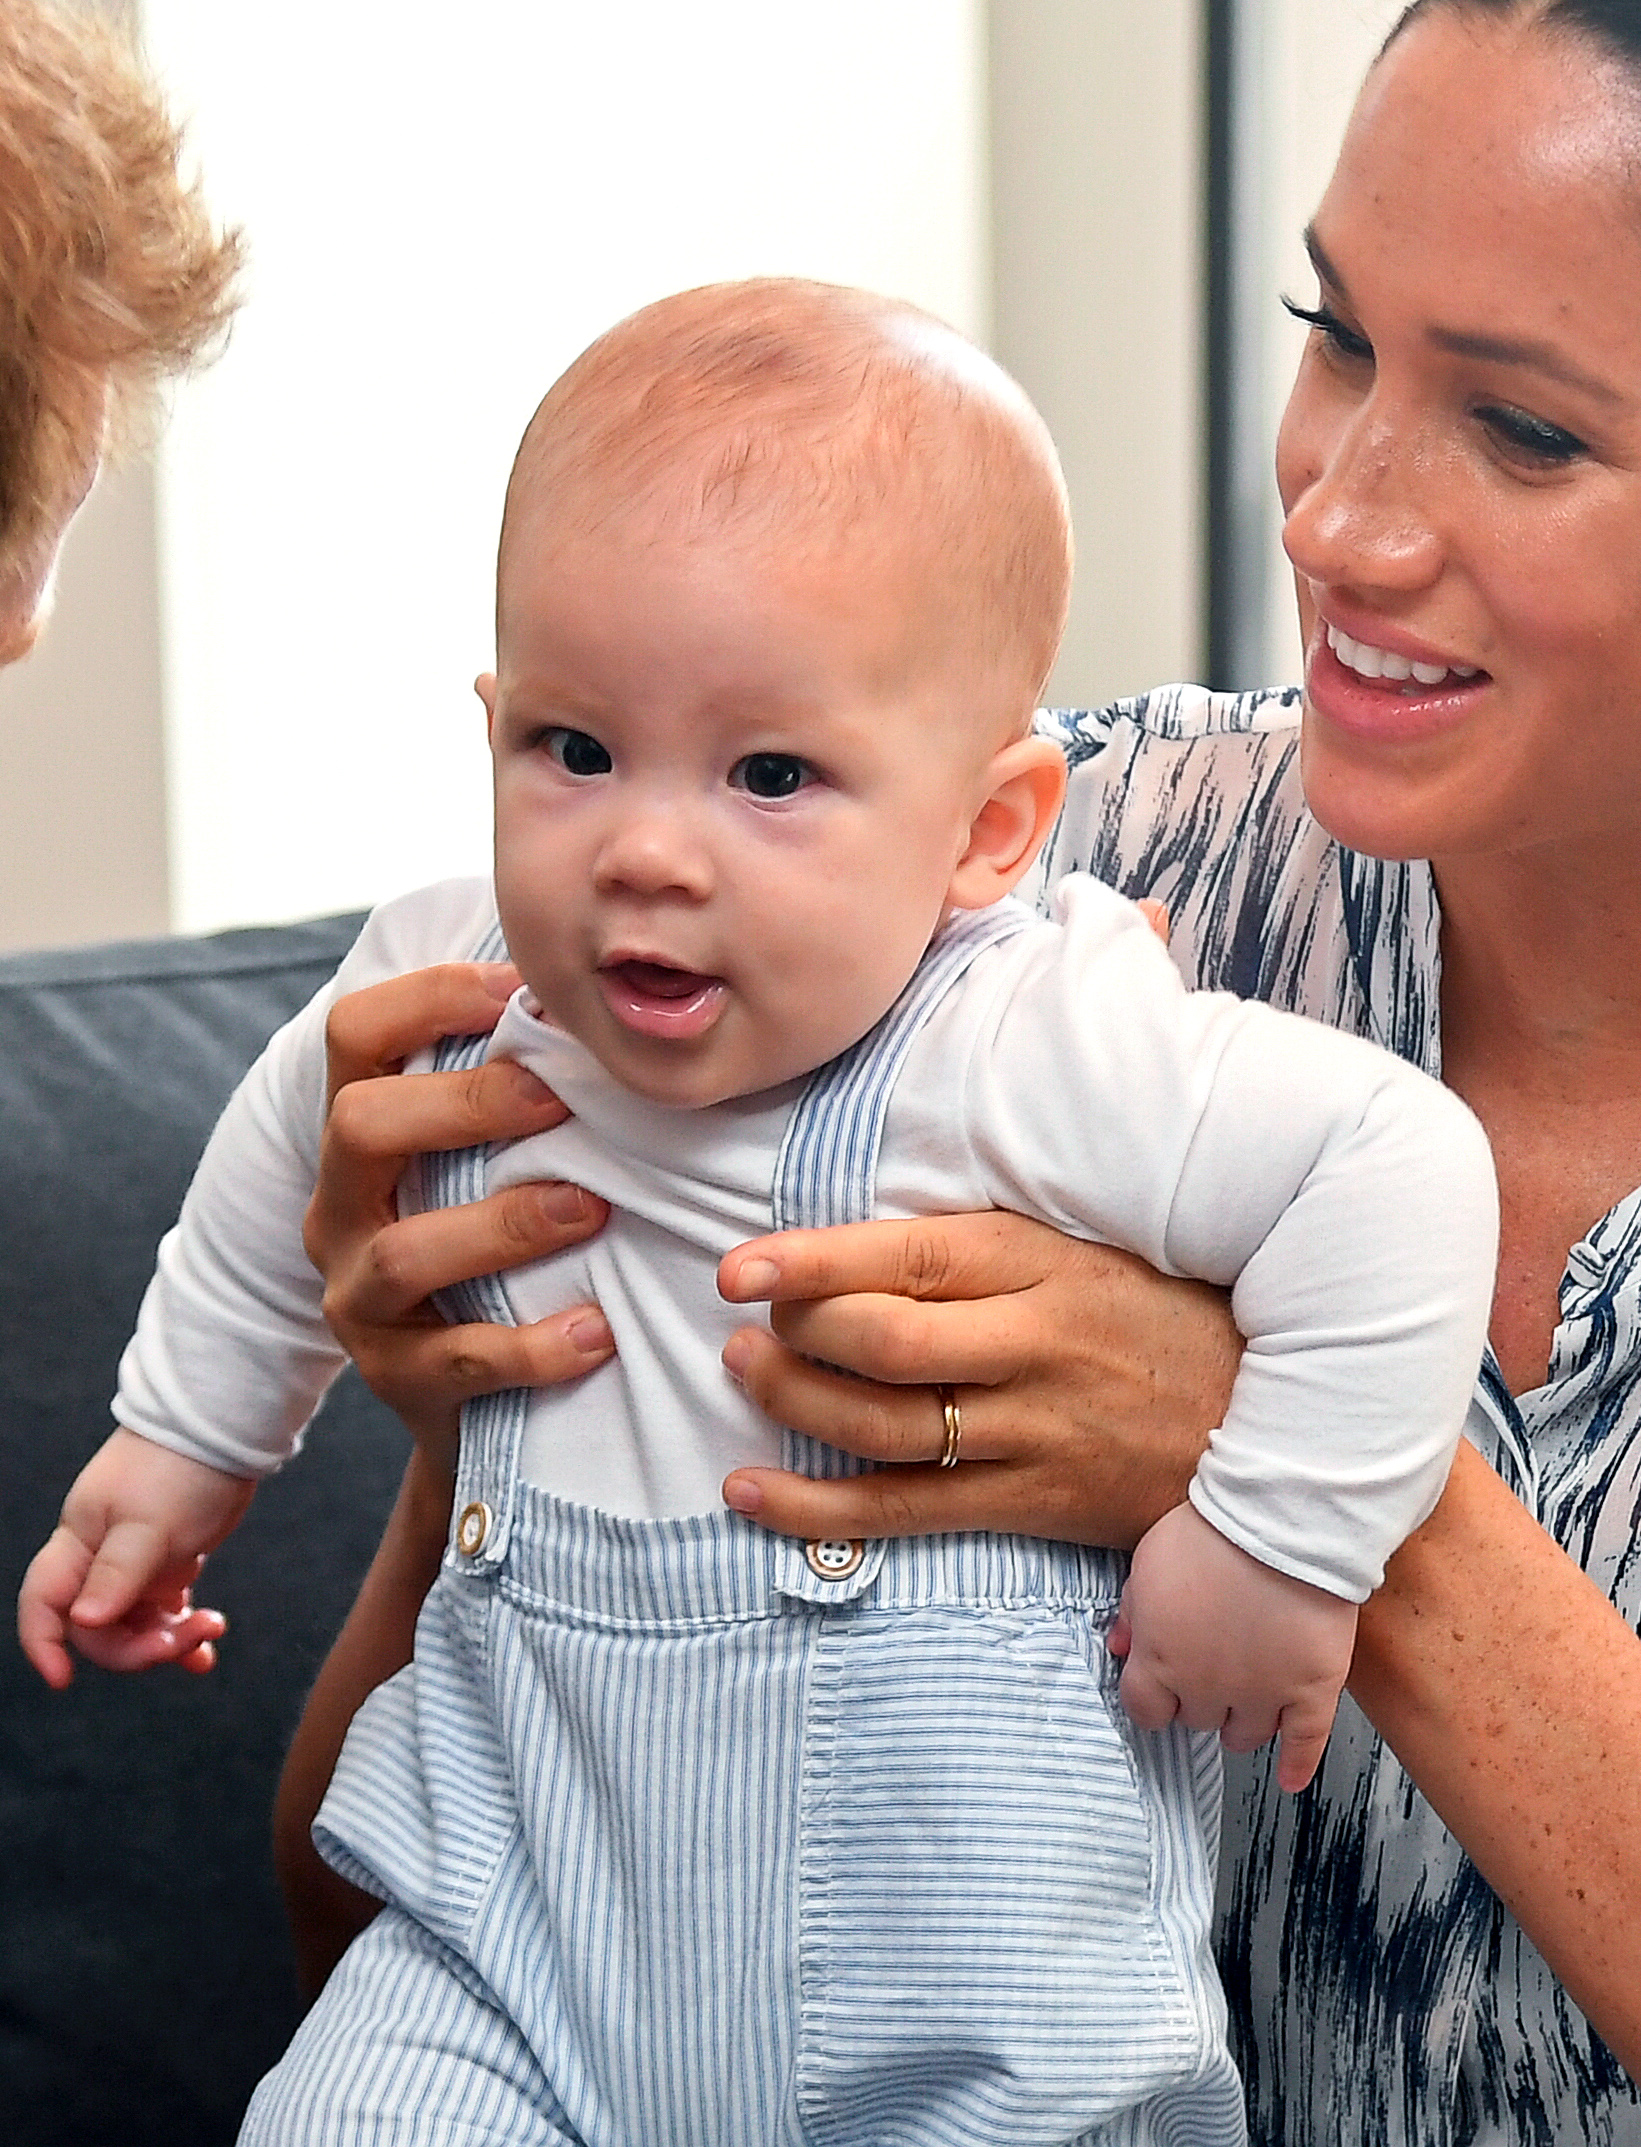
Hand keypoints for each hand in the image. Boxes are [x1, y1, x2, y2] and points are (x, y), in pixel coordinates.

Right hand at [18, 1427, 253, 1687]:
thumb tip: (84, 1620)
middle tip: (186, 1638)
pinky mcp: (169, 1561)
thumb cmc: (180, 1467)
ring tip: (211, 1627)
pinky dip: (183, 1630)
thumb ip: (117, 1573)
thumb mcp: (149, 1524)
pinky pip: (165, 1611)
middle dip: (138, 1646)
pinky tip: (207, 1650)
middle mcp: (100, 1557)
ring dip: (168, 1640)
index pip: (44, 1602)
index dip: (44, 1642)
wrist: (224, 1428)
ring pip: (134, 1623)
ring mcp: (135, 1562)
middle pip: (97, 1627)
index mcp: (81, 1543)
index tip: (64, 1679)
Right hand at [305, 961, 615, 1472]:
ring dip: (506, 1225)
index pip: (356, 1034)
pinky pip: (456, 1360)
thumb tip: (603, 995)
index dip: (428, 996)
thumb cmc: (501, 1250)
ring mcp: (357, 1298)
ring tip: (592, 1210)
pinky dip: (532, 1347)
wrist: (475, 1406)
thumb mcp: (488, 1164)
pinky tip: (597, 1332)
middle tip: (561, 1098)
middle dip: (464, 1104)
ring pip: (403, 1252)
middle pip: (357, 1125)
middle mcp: (339, 1208)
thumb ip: (520, 1090)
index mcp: (360, 1136)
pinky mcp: (396, 1380)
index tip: (519, 989)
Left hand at [716, 1211, 1240, 1547]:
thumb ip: (984, 1249)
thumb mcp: (1086, 1251)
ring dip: (792, 1403)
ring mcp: (1033, 1433)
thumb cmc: (1163, 1318)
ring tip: (742, 1375)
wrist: (1273, 1424)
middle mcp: (1035, 1347)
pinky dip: (816, 1508)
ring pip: (883, 1427)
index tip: (740, 1267)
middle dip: (794, 1334)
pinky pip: (904, 1512)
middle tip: (744, 1323)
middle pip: (885, 1344)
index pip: (909, 1256)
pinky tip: (751, 1491)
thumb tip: (860, 1241)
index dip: (813, 1262)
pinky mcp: (1031, 1504)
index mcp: (1043, 1266)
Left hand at [1111, 1500, 1358, 1792]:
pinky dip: (1298, 1764)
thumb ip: (1132, 1612)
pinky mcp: (1312, 1690)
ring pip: (1245, 1735)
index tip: (1161, 1691)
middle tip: (1211, 1674)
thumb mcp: (1148, 1562)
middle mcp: (1207, 1687)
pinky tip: (1290, 1777)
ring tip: (1246, 1705)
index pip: (1145, 1709)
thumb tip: (1121, 1647)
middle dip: (1199, 1698)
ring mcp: (1262, 1693)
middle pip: (1196, 1719)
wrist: (1280, 1521)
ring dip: (1241, 1723)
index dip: (1153, 1699)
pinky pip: (1306, 1743)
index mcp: (1161, 1659)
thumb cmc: (1211, 1533)